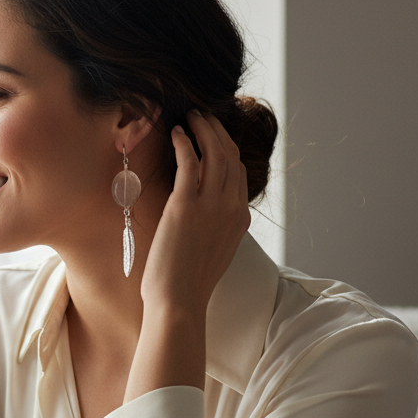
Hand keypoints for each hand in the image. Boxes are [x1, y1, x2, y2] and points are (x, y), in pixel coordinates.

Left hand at [139, 111, 250, 316]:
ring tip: (191, 116)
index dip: (228, 147)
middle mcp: (231, 208)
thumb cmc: (189, 283)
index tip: (215, 134)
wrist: (179, 302)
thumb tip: (204, 214)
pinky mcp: (185, 206)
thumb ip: (216, 227)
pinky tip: (177, 134)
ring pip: (215, 153)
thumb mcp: (215, 251)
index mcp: (240, 218)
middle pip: (230, 155)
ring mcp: (211, 206)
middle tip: (203, 115)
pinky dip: (185, 144)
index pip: (239, 171)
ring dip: (203, 129)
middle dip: (217, 130)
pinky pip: (190, 163)